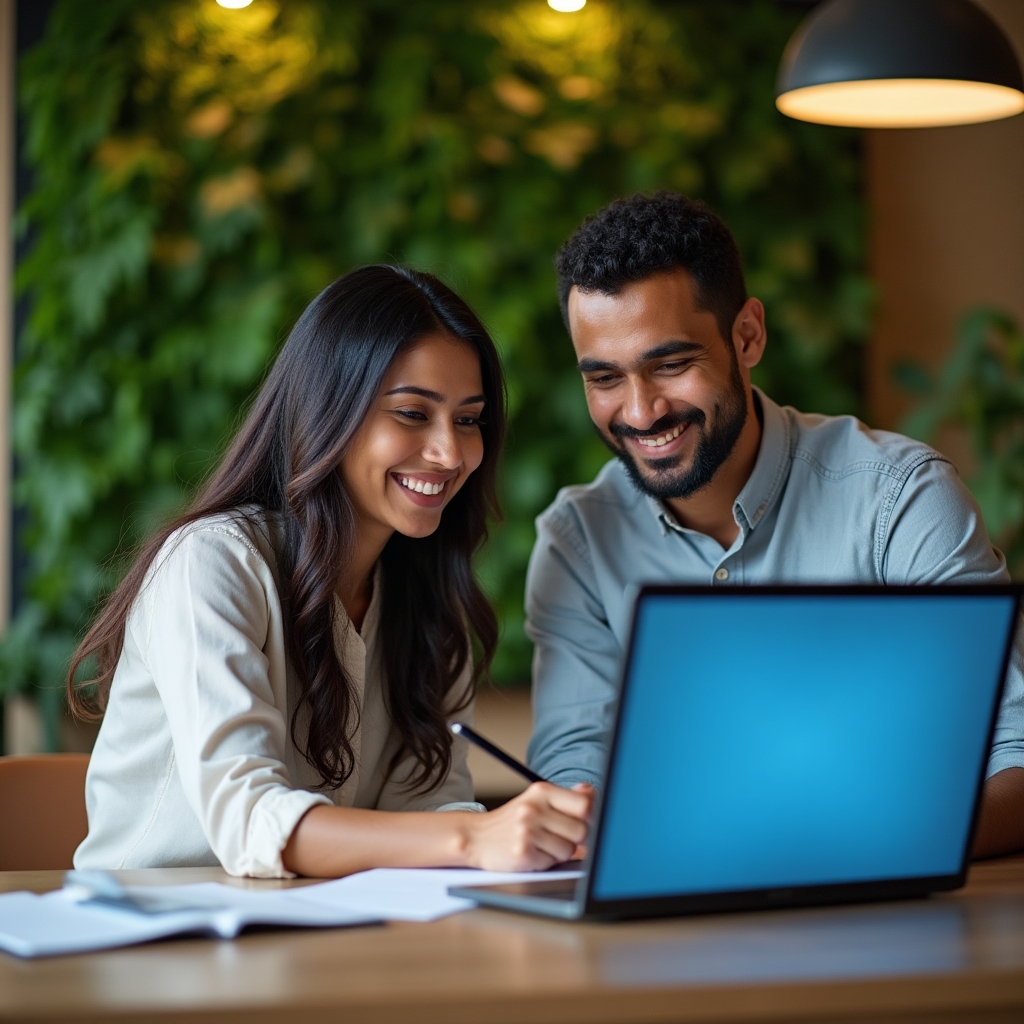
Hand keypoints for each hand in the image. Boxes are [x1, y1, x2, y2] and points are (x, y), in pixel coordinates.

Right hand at [463, 782, 593, 871]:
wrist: (476, 837)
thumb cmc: (513, 820)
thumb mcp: (537, 800)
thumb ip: (566, 797)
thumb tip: (591, 791)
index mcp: (541, 791)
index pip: (584, 804)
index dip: (591, 817)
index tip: (585, 823)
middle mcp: (533, 808)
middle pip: (581, 830)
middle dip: (575, 839)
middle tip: (558, 836)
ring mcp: (527, 831)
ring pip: (569, 850)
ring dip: (560, 852)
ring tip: (542, 845)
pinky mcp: (522, 853)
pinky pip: (552, 863)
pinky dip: (546, 862)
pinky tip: (532, 854)